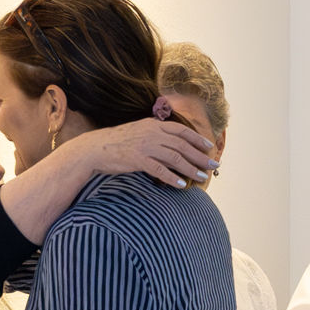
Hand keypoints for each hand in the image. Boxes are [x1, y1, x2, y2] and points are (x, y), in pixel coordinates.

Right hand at [76, 114, 219, 189]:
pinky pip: (160, 171)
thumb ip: (155, 134)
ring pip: (175, 158)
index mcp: (154, 125)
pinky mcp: (138, 160)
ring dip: (191, 169)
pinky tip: (182, 185)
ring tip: (202, 178)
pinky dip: (173, 178)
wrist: (95, 148)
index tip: (209, 146)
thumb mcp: (138, 131)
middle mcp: (153, 133)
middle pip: (183, 146)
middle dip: (200, 156)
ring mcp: (146, 146)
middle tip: (214, 164)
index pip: (181, 131)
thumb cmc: (117, 142)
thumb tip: (171, 144)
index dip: (197, 139)